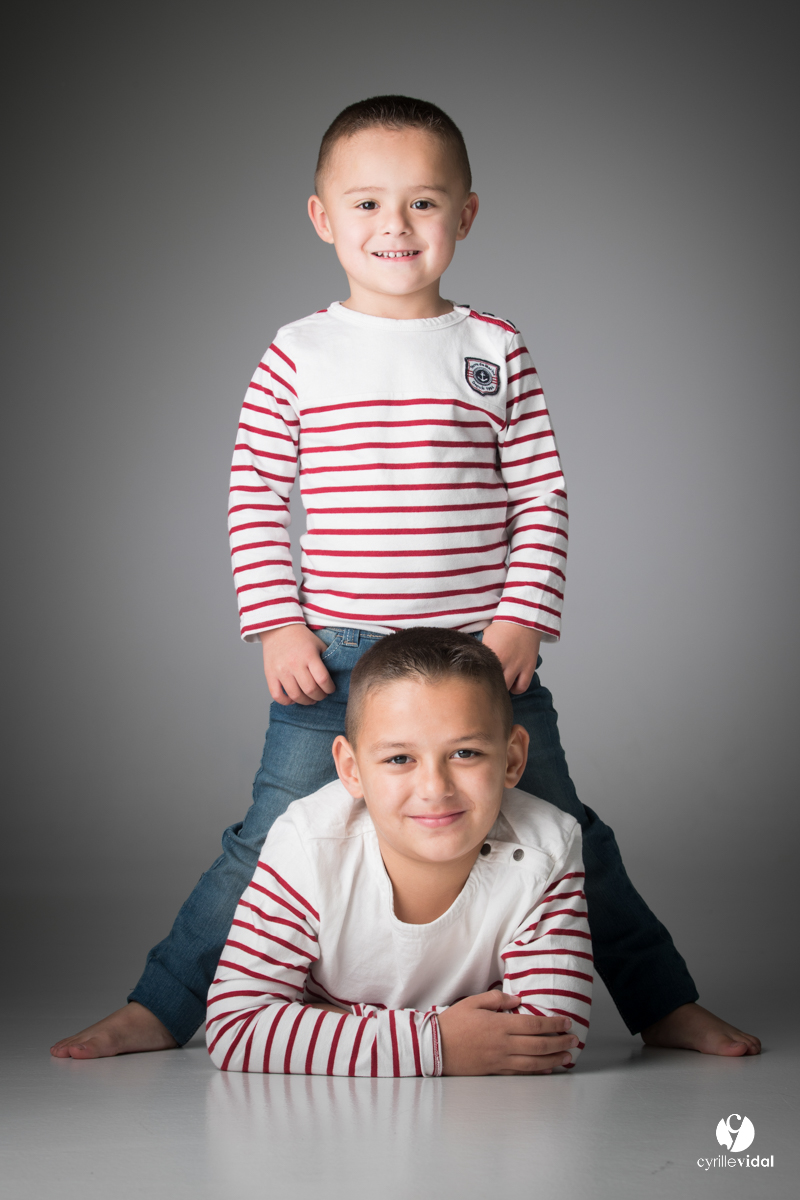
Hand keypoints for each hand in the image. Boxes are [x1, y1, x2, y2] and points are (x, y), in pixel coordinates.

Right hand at [259, 625, 335, 705]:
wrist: (278, 628)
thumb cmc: (301, 638)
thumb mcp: (318, 644)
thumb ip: (326, 660)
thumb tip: (333, 679)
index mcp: (309, 655)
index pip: (323, 679)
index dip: (329, 688)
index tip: (331, 689)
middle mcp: (294, 664)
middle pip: (310, 690)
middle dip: (319, 696)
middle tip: (322, 695)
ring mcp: (281, 670)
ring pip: (295, 695)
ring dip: (306, 701)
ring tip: (310, 699)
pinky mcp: (270, 674)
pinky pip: (277, 695)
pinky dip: (286, 702)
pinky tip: (293, 699)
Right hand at [437, 991, 578, 1074]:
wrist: (435, 1048)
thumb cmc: (453, 1023)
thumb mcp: (472, 1003)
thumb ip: (496, 1000)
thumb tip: (517, 1000)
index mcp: (499, 1026)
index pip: (533, 1025)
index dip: (553, 1024)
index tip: (567, 1022)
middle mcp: (503, 1045)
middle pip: (539, 1045)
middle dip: (559, 1042)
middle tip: (574, 1039)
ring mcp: (500, 1060)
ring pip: (534, 1062)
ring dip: (553, 1059)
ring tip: (567, 1056)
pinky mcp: (495, 1071)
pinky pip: (521, 1072)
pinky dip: (537, 1071)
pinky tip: (547, 1069)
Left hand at [481, 622, 541, 692]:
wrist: (523, 619)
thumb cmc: (503, 626)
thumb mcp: (486, 636)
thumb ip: (479, 650)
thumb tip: (470, 660)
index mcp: (490, 653)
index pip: (480, 673)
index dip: (477, 680)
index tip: (475, 682)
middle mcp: (504, 661)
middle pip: (493, 683)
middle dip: (489, 685)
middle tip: (486, 686)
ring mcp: (517, 665)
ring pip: (507, 687)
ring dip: (502, 689)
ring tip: (500, 686)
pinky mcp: (529, 667)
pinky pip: (522, 686)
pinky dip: (517, 689)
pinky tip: (513, 685)